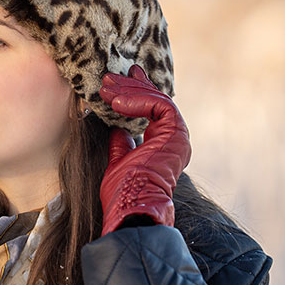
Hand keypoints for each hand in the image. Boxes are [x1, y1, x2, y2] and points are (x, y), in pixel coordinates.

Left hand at [97, 64, 191, 235]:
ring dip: (131, 91)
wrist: (131, 206)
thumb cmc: (123, 192)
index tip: (120, 82)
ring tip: (108, 89)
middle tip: (109, 79)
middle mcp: (174, 140)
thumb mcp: (118, 161)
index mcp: (163, 146)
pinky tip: (117, 102)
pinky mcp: (176, 133)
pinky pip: (160, 106)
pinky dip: (138, 100)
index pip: (153, 111)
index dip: (138, 92)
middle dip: (131, 87)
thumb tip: (116, 127)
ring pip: (157, 101)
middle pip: (155, 102)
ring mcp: (177, 137)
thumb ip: (121, 143)